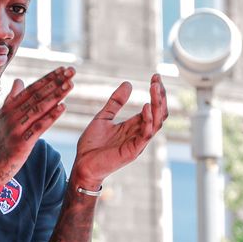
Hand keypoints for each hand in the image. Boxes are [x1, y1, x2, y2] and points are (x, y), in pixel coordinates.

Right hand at [0, 67, 73, 189]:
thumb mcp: (1, 118)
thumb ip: (11, 99)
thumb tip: (18, 80)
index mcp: (8, 108)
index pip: (31, 89)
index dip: (48, 78)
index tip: (62, 69)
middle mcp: (11, 115)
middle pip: (37, 95)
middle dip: (56, 82)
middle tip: (71, 70)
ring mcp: (15, 129)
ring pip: (39, 108)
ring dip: (56, 95)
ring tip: (70, 84)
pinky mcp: (20, 143)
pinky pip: (38, 127)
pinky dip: (50, 116)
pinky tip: (62, 107)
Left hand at [71, 74, 168, 188]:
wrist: (82, 164)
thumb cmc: (92, 145)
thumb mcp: (103, 117)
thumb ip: (115, 102)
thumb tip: (128, 83)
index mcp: (134, 126)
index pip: (153, 108)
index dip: (156, 93)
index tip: (155, 76)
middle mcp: (139, 133)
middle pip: (159, 113)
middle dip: (160, 96)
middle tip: (157, 79)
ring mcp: (138, 143)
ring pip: (157, 122)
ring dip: (158, 104)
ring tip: (155, 87)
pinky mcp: (133, 151)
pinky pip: (145, 135)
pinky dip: (148, 120)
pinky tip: (146, 106)